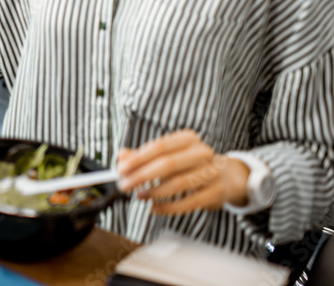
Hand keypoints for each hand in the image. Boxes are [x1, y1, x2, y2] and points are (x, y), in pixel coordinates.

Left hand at [117, 129, 250, 214]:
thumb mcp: (169, 156)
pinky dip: (169, 207)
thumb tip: (121, 157)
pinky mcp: (216, 192)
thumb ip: (144, 156)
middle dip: (142, 176)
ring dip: (154, 192)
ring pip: (178, 183)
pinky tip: (155, 208)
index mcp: (188, 139)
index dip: (137, 159)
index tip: (121, 169)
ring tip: (139, 196)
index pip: (159, 147)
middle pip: (167, 164)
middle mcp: (202, 153)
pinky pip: (189, 202)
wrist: (227, 177)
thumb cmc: (190, 165)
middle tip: (125, 185)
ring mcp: (212, 173)